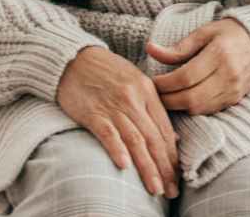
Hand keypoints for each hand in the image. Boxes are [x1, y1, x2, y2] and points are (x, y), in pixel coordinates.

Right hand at [56, 45, 179, 198]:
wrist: (73, 58)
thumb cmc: (106, 71)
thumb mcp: (135, 80)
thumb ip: (152, 106)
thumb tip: (172, 137)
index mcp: (146, 89)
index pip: (164, 128)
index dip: (172, 156)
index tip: (177, 176)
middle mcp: (132, 98)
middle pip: (153, 138)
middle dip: (164, 168)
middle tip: (171, 191)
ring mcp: (112, 105)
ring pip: (135, 140)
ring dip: (147, 167)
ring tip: (156, 188)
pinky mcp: (92, 112)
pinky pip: (108, 133)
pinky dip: (117, 149)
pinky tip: (124, 166)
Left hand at [147, 18, 249, 114]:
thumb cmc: (227, 33)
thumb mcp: (202, 33)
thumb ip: (178, 47)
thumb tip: (150, 49)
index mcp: (219, 54)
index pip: (186, 77)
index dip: (166, 83)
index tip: (152, 82)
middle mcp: (228, 75)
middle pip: (192, 97)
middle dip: (168, 100)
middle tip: (154, 94)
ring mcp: (234, 90)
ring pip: (200, 108)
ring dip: (179, 107)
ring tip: (165, 98)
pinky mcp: (236, 99)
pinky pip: (210, 110)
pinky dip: (193, 109)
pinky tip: (183, 101)